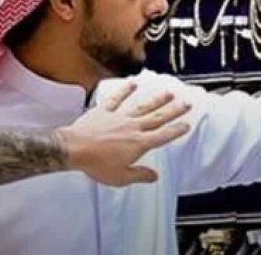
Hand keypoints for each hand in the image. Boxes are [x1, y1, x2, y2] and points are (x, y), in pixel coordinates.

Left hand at [55, 82, 189, 186]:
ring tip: (168, 93)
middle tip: (186, 103)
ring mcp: (119, 117)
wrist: (74, 149)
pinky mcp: (104, 111)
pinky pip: (117, 99)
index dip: (176, 130)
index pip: (162, 136)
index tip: (186, 124)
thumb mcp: (121, 177)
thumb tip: (154, 176)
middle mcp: (132, 127)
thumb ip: (139, 175)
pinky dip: (125, 91)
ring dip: (156, 99)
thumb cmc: (96, 164)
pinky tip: (132, 84)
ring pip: (142, 106)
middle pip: (157, 117)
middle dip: (173, 110)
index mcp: (138, 144)